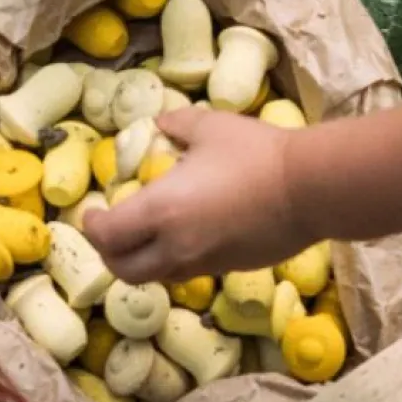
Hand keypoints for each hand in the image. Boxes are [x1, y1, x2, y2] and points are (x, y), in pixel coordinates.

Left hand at [82, 108, 311, 283]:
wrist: (310, 189)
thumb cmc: (256, 154)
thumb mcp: (210, 127)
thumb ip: (177, 125)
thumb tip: (160, 125)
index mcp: (161, 212)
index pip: (107, 235)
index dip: (91, 226)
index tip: (92, 211)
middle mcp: (175, 247)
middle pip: (124, 269)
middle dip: (109, 253)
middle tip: (110, 231)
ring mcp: (204, 263)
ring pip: (157, 276)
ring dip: (141, 260)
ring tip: (145, 236)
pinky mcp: (229, 269)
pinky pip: (188, 271)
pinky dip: (174, 260)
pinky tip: (187, 236)